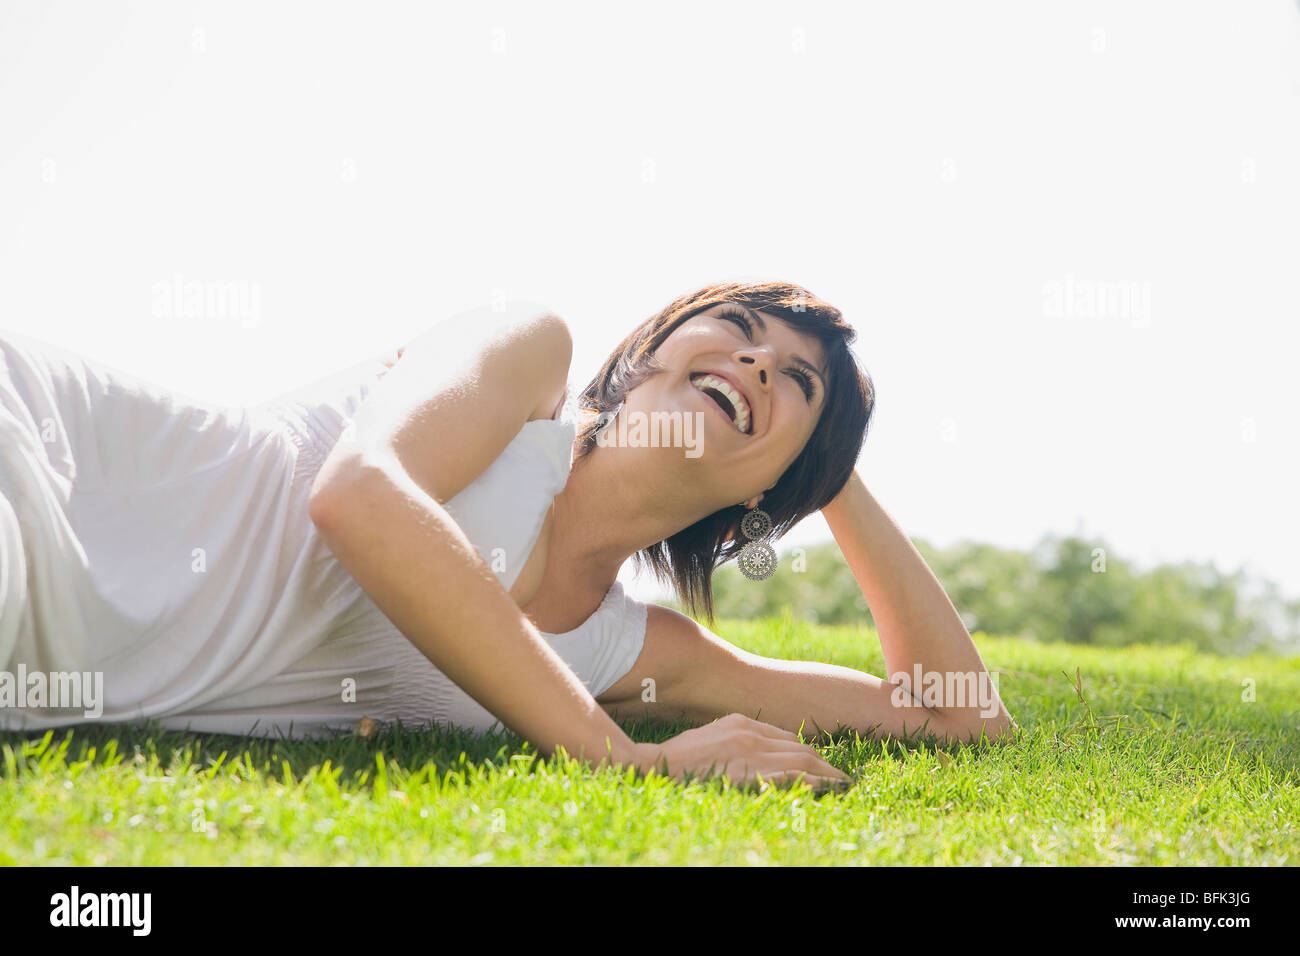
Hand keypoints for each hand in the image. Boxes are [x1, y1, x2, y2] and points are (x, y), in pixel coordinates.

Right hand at [632, 713, 852, 792]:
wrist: (652, 765)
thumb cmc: (677, 756)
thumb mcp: (710, 735)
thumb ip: (736, 738)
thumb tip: (758, 750)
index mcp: (741, 721)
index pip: (786, 737)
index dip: (808, 751)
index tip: (821, 762)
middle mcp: (751, 733)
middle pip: (801, 747)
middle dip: (825, 763)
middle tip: (842, 776)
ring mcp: (751, 753)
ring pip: (803, 760)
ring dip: (829, 774)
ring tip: (844, 784)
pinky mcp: (749, 774)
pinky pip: (791, 777)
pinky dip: (814, 782)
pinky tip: (829, 788)